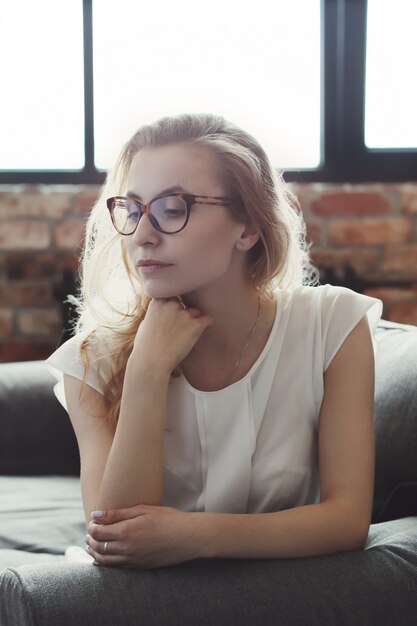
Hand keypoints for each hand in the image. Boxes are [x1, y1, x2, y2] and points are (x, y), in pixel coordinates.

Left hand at [85, 504, 201, 568]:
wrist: (187, 537)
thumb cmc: (167, 519)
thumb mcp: (143, 510)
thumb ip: (117, 513)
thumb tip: (95, 515)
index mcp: (125, 531)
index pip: (98, 532)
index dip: (92, 526)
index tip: (94, 521)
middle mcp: (126, 548)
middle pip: (99, 546)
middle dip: (91, 539)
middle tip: (90, 533)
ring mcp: (132, 560)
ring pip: (104, 560)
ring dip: (95, 553)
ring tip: (91, 546)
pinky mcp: (139, 566)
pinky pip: (116, 567)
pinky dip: (105, 563)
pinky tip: (103, 559)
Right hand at [130, 298, 211, 373]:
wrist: (152, 361)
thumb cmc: (145, 347)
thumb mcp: (145, 324)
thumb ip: (156, 313)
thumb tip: (162, 312)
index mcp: (158, 303)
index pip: (171, 293)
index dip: (174, 301)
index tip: (175, 309)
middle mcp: (172, 305)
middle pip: (184, 303)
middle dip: (183, 313)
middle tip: (181, 327)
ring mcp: (184, 314)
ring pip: (195, 312)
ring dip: (194, 320)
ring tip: (187, 335)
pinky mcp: (196, 325)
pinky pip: (208, 319)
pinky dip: (207, 324)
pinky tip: (205, 330)